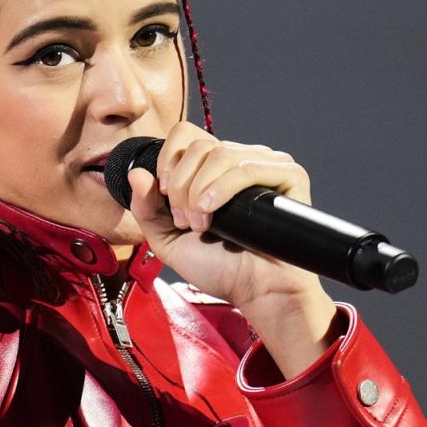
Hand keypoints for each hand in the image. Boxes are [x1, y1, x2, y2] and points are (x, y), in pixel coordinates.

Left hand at [125, 121, 327, 313]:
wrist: (254, 292)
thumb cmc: (218, 267)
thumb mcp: (167, 239)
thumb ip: (146, 208)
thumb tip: (137, 173)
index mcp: (213, 168)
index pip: (186, 134)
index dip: (168, 160)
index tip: (165, 195)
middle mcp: (240, 160)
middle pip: (199, 145)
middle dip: (181, 185)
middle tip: (184, 221)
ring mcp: (266, 165)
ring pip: (221, 153)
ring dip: (199, 191)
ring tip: (201, 224)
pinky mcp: (289, 176)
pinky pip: (250, 167)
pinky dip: (223, 188)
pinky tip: (213, 213)